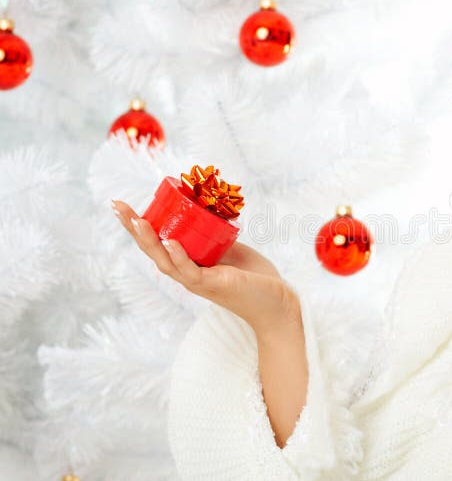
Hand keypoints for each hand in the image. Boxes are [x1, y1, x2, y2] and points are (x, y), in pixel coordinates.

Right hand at [110, 199, 299, 331]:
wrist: (277, 303)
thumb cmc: (255, 278)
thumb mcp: (231, 250)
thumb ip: (215, 238)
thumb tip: (206, 215)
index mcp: (189, 265)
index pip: (157, 243)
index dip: (139, 226)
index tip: (122, 206)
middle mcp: (188, 275)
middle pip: (153, 251)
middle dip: (134, 228)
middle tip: (117, 205)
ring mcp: (199, 282)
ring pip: (166, 262)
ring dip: (150, 241)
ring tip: (137, 221)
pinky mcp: (214, 285)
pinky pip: (191, 272)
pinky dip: (180, 257)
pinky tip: (170, 242)